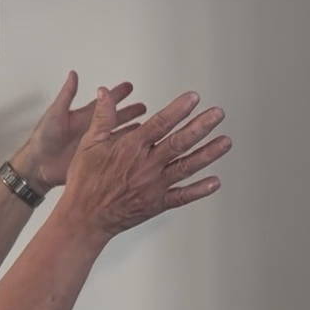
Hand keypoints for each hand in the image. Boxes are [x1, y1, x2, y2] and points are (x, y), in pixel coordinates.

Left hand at [9, 72, 143, 190]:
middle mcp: (91, 130)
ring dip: (131, 129)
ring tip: (144, 125)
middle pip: (115, 118)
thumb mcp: (56, 113)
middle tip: (143, 106)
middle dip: (130, 111)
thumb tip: (73, 74)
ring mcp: (94, 145)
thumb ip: (67, 94)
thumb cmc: (43, 140)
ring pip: (117, 135)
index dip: (117, 94)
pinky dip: (125, 149)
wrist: (38, 166)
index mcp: (83, 117)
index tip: (129, 86)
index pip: (105, 103)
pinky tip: (134, 146)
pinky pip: (114, 153)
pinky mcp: (94, 159)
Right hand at [57, 86, 228, 237]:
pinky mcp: (157, 203)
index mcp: (131, 147)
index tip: (193, 98)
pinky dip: (199, 190)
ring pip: (186, 167)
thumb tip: (105, 92)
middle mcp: (146, 165)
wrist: (84, 216)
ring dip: (208, 154)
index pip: (160, 124)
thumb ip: (102, 117)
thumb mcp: (89, 143)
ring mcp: (154, 185)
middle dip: (201, 127)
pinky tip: (215, 182)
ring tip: (225, 141)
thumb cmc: (85, 180)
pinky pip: (182, 196)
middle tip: (217, 114)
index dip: (178, 109)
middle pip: (179, 142)